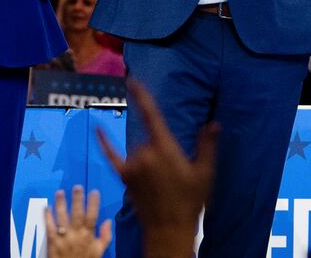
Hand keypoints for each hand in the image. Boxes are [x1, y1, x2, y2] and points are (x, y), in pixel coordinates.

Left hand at [44, 186, 111, 257]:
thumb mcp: (99, 252)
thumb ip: (105, 236)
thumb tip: (108, 221)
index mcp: (88, 236)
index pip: (92, 217)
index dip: (93, 203)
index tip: (94, 191)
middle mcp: (76, 235)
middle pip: (77, 214)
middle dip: (77, 199)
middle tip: (77, 187)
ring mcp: (64, 238)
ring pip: (62, 217)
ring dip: (61, 204)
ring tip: (60, 192)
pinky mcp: (52, 242)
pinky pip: (50, 227)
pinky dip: (48, 217)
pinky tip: (47, 207)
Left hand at [96, 80, 216, 256]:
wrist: (170, 228)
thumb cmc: (190, 201)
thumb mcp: (204, 173)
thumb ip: (207, 146)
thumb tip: (213, 124)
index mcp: (166, 148)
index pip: (152, 116)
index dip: (142, 97)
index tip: (132, 81)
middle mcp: (145, 153)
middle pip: (150, 139)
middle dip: (160, 150)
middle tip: (174, 174)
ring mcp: (133, 165)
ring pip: (138, 150)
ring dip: (147, 159)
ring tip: (161, 183)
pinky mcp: (124, 176)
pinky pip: (112, 155)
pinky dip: (104, 142)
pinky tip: (97, 128)